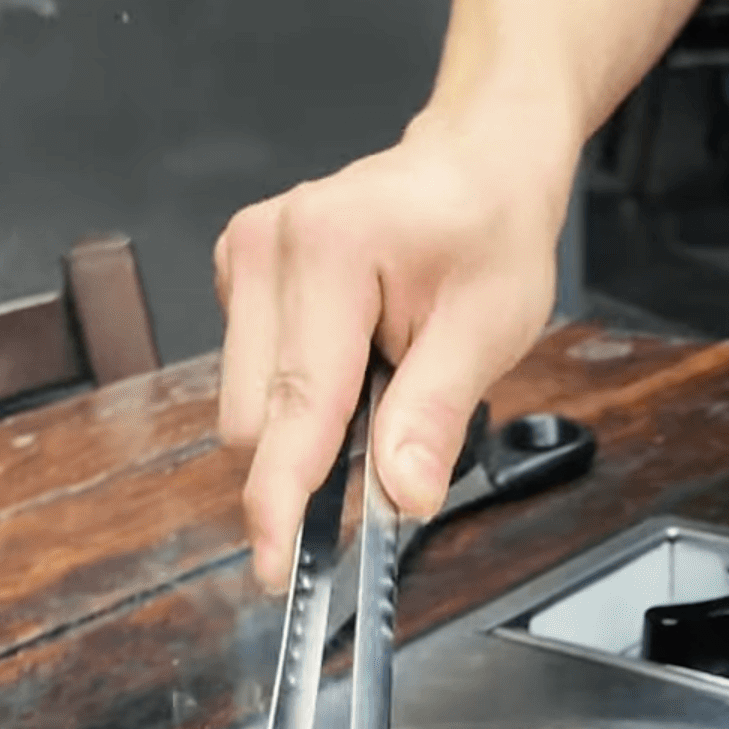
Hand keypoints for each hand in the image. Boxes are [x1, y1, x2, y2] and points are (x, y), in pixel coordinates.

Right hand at [215, 125, 567, 581]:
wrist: (475, 162)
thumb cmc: (489, 229)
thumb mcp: (489, 326)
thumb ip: (435, 414)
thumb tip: (403, 496)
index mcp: (331, 251)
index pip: (296, 405)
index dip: (283, 497)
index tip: (275, 566)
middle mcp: (267, 247)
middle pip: (255, 416)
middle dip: (312, 456)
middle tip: (395, 432)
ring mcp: (243, 256)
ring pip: (246, 402)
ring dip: (308, 419)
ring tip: (382, 370)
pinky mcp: (238, 272)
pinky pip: (250, 371)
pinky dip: (299, 390)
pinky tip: (352, 353)